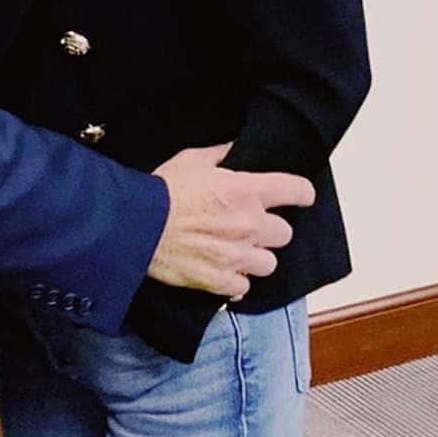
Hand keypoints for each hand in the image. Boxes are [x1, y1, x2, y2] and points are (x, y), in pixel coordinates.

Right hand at [147, 142, 314, 299]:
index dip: (301, 193)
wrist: (136, 226)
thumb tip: (235, 149)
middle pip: (285, 233)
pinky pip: (244, 287)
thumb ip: (220, 154)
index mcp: (247, 191)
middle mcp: (250, 224)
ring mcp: (238, 256)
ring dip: (256, 257)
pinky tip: (223, 271)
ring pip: (269, 263)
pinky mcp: (221, 280)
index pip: (297, 191)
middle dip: (269, 229)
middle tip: (250, 226)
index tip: (298, 196)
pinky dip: (235, 282)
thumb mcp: (191, 160)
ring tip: (238, 252)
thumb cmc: (161, 191)